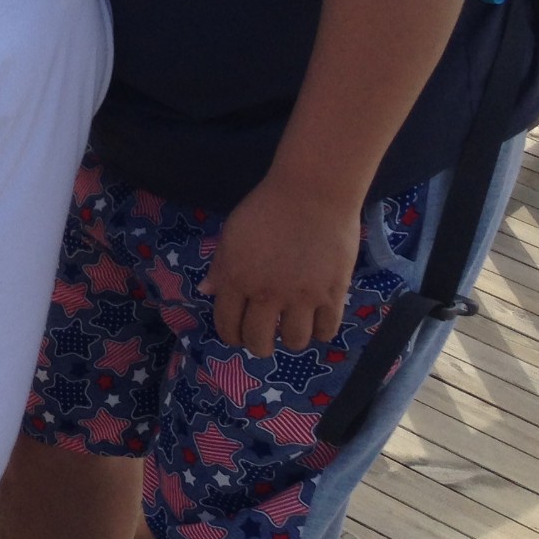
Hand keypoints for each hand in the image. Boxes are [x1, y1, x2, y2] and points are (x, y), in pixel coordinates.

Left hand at [200, 175, 361, 356]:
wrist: (312, 192)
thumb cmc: (267, 207)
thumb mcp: (232, 233)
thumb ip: (220, 266)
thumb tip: (206, 291)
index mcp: (235, 279)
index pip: (227, 325)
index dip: (232, 336)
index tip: (239, 335)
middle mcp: (265, 294)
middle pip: (259, 341)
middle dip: (259, 345)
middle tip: (264, 339)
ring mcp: (300, 296)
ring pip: (295, 341)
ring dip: (291, 339)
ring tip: (291, 328)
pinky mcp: (332, 294)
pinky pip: (327, 330)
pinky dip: (321, 331)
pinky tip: (317, 321)